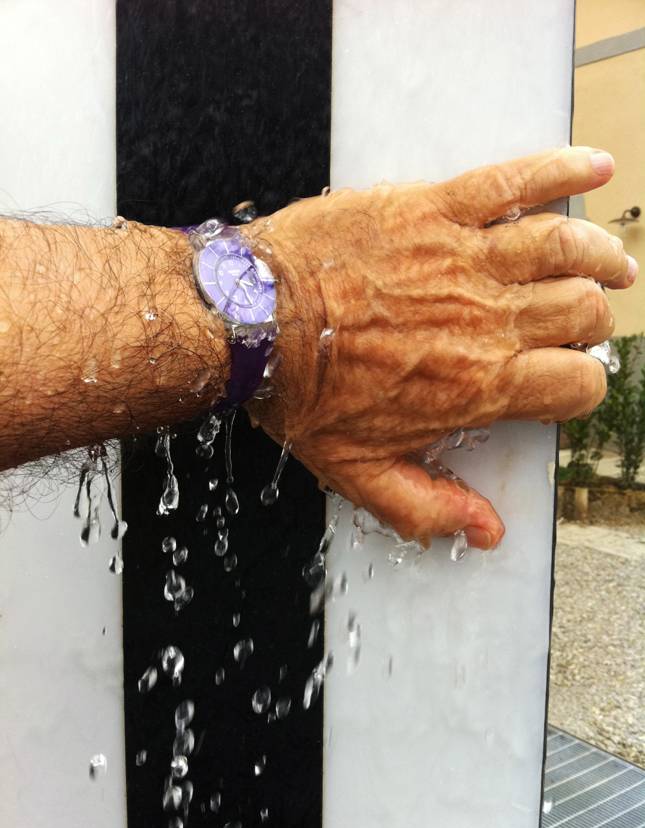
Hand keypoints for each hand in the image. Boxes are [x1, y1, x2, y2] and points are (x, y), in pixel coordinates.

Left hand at [243, 147, 636, 549]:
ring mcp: (463, 258)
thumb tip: (485, 530)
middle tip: (579, 323)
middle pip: (580, 312)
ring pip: (566, 247)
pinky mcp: (433, 210)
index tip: (566, 382)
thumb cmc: (300, 392)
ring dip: (600, 254)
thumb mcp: (358, 472)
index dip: (582, 386)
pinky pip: (512, 182)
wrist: (251, 321)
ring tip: (612, 263)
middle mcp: (485, 320)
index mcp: (476, 384)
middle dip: (591, 321)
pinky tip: (591, 165)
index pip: (576, 383)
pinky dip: (560, 170)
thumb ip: (427, 505)